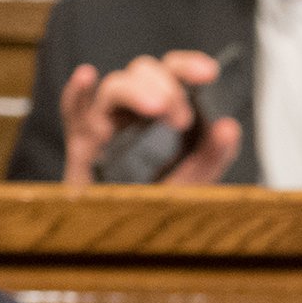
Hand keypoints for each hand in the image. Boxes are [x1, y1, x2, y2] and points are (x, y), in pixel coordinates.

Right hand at [58, 50, 242, 187]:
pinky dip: (76, 93)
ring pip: (114, 87)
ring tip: (156, 108)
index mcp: (162, 110)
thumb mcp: (193, 182)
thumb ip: (212, 156)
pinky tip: (87, 76)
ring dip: (136, 90)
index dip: (188, 66)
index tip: (208, 72)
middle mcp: (132, 110)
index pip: (173, 73)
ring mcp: (104, 123)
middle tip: (182, 117)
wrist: (122, 235)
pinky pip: (72, 111)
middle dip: (166, 86)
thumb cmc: (155, 202)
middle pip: (142, 72)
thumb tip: (229, 127)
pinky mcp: (80, 143)